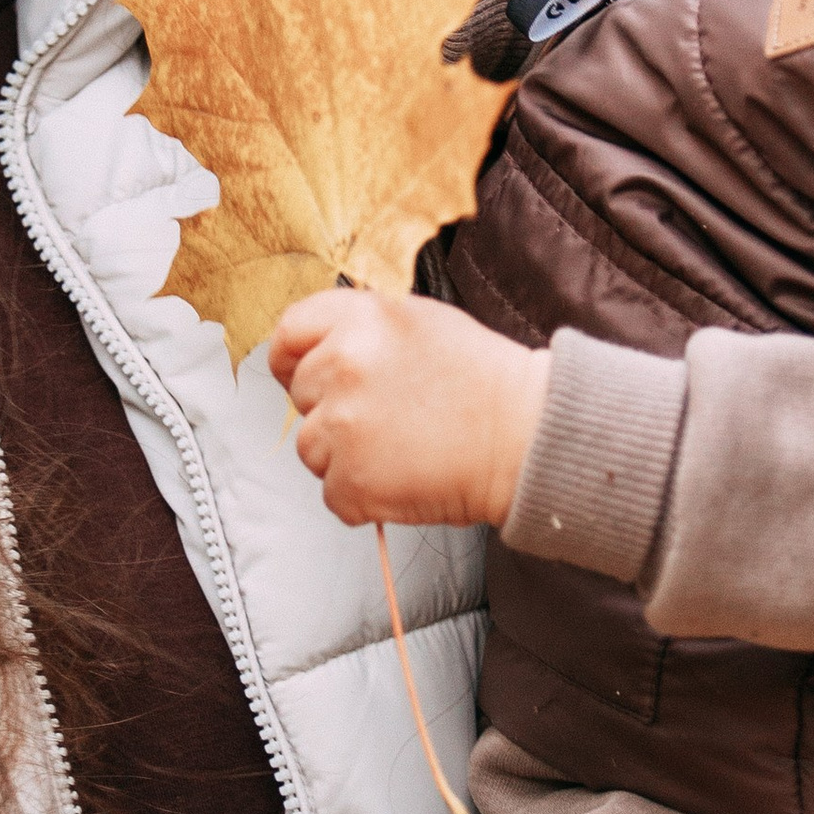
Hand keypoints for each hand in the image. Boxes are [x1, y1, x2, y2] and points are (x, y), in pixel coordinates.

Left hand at [268, 289, 548, 527]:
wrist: (525, 436)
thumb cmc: (483, 380)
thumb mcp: (418, 322)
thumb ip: (360, 328)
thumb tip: (317, 350)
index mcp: (359, 318)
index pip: (289, 334)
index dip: (294, 359)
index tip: (305, 375)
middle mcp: (343, 364)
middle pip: (302, 396)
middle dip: (334, 410)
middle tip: (390, 417)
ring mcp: (344, 426)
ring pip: (312, 448)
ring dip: (346, 456)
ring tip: (402, 448)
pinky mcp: (351, 481)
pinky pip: (335, 493)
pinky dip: (364, 496)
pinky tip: (405, 476)